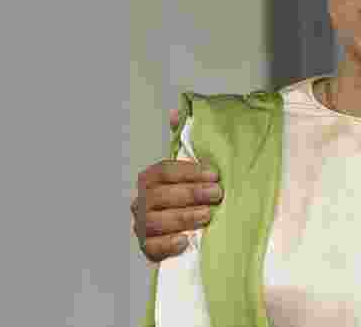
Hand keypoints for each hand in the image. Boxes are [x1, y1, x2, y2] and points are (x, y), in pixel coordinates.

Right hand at [130, 108, 222, 262]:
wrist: (191, 226)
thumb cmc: (192, 192)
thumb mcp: (192, 166)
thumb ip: (184, 139)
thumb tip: (175, 112)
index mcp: (151, 178)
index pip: (165, 171)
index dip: (190, 173)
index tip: (215, 175)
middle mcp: (142, 200)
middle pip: (162, 196)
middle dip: (192, 194)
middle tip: (217, 195)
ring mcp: (142, 225)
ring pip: (156, 221)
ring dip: (183, 217)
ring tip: (207, 216)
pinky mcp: (147, 247)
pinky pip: (151, 248)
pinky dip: (167, 245)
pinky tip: (185, 242)